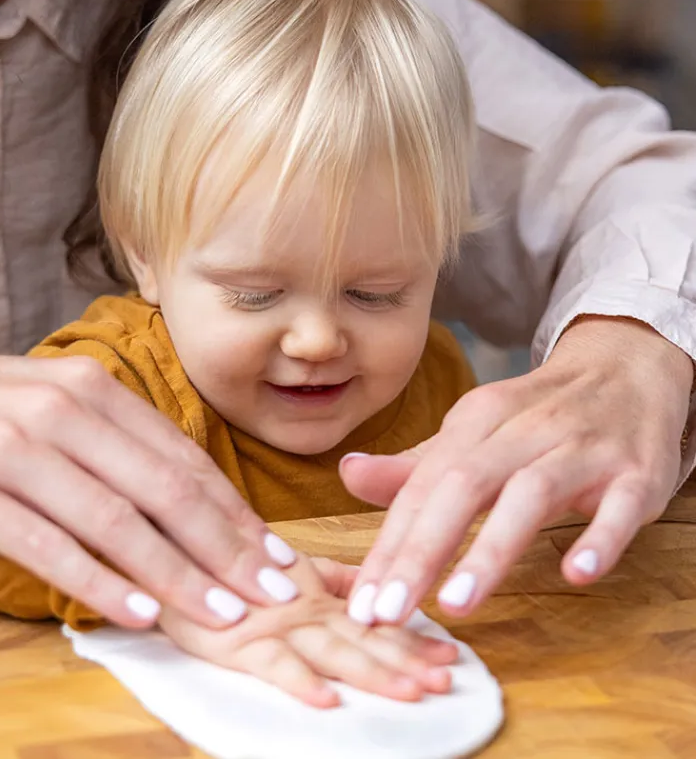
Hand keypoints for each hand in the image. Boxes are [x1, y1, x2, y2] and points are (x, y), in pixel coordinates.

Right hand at [0, 346, 298, 628]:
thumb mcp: (43, 396)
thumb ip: (109, 435)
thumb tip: (183, 493)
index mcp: (87, 385)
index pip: (180, 456)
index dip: (234, 510)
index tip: (274, 554)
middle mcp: (59, 410)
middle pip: (163, 489)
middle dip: (226, 548)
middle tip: (272, 595)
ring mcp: (14, 450)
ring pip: (116, 522)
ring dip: (177, 576)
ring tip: (223, 616)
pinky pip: (49, 546)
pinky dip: (100, 583)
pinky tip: (138, 613)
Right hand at [159, 555, 456, 707]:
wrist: (169, 551)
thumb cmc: (226, 562)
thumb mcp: (283, 564)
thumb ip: (327, 576)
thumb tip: (371, 587)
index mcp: (313, 592)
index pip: (371, 620)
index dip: (410, 639)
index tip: (451, 655)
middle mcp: (299, 607)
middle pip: (360, 639)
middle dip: (404, 661)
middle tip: (445, 681)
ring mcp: (270, 623)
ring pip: (329, 651)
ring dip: (371, 672)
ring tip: (410, 693)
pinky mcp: (234, 641)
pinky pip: (272, 664)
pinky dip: (300, 682)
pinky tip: (328, 700)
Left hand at [340, 317, 692, 625]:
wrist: (625, 371)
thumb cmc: (537, 417)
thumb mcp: (473, 433)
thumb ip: (416, 467)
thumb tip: (348, 475)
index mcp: (475, 421)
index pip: (422, 486)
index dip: (390, 545)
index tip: (363, 602)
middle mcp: (523, 431)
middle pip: (464, 486)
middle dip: (421, 552)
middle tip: (389, 613)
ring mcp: (581, 449)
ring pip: (531, 494)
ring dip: (491, 549)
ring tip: (456, 604)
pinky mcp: (635, 471)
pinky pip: (618, 506)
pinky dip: (599, 537)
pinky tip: (576, 573)